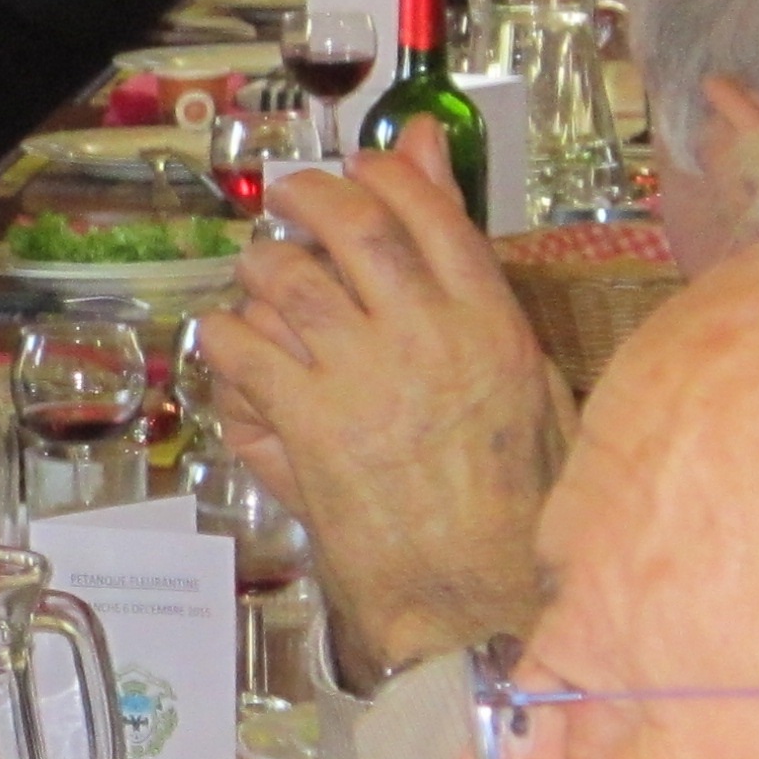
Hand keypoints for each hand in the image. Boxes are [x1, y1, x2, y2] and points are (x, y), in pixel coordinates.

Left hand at [199, 119, 557, 677]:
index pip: (433, 214)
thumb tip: (466, 251)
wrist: (478, 591)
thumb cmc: (516, 506)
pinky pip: (245, 349)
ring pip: (290, 278)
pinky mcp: (312, 421)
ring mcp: (366, 374)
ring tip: (256, 276)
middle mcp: (428, 334)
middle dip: (311, 196)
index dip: (389, 175)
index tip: (363, 166)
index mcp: (492, 324)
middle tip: (289, 196)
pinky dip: (224, 337)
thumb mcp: (533, 391)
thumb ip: (489, 307)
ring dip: (261, 266)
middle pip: (355, 225)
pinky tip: (224, 343)